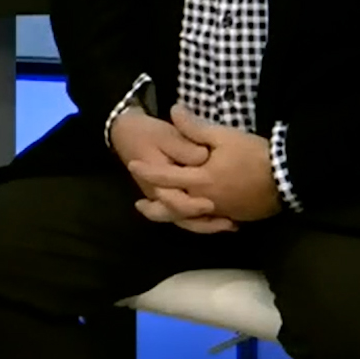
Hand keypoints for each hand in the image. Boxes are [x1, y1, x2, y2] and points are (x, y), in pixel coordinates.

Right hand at [110, 107, 231, 232]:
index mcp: (154, 181)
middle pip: (180, 216)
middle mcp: (157, 195)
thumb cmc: (147, 134)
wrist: (128, 133)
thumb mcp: (165, 135)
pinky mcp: (170, 197)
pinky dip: (204, 220)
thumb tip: (204, 156)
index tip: (212, 204)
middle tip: (228, 222)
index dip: (192, 205)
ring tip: (232, 225)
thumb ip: (184, 148)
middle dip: (204, 222)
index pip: (173, 201)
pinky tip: (226, 220)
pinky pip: (185, 216)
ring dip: (206, 225)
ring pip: (183, 220)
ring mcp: (163, 199)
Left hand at [127, 105, 282, 224]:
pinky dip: (197, 219)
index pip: (166, 176)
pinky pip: (209, 221)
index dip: (147, 171)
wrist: (288, 177)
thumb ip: (195, 127)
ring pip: (190, 218)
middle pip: (173, 207)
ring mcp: (221, 210)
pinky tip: (193, 214)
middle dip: (154, 206)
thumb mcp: (224, 136)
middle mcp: (206, 200)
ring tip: (163, 210)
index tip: (132, 164)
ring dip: (173, 215)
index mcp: (200, 180)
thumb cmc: (254, 154)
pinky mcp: (235, 215)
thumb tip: (173, 111)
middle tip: (139, 202)